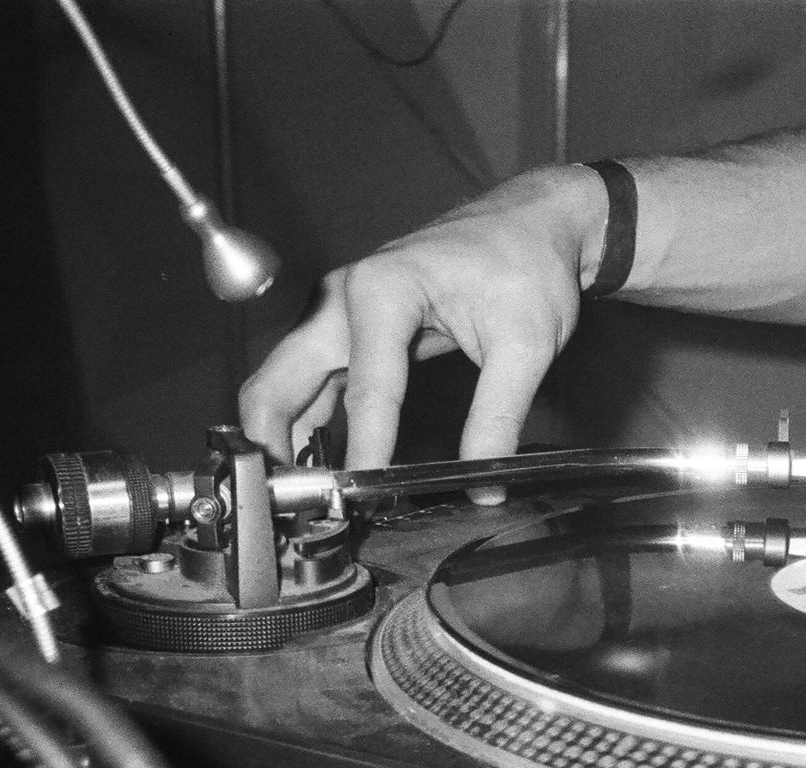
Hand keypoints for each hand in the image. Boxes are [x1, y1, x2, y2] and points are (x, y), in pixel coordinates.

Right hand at [239, 166, 604, 476]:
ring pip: (285, 382)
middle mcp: (344, 297)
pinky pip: (311, 381)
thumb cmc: (527, 266)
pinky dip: (307, 421)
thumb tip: (483, 482)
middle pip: (280, 379)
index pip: (366, 389)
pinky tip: (321, 464)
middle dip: (273, 444)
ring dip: (283, 437)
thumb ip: (498, 418)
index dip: (363, 450)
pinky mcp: (348, 327)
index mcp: (383, 289)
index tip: (356, 498)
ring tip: (302, 498)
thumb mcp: (525, 346)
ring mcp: (339, 311)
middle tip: (291, 505)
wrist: (533, 225)